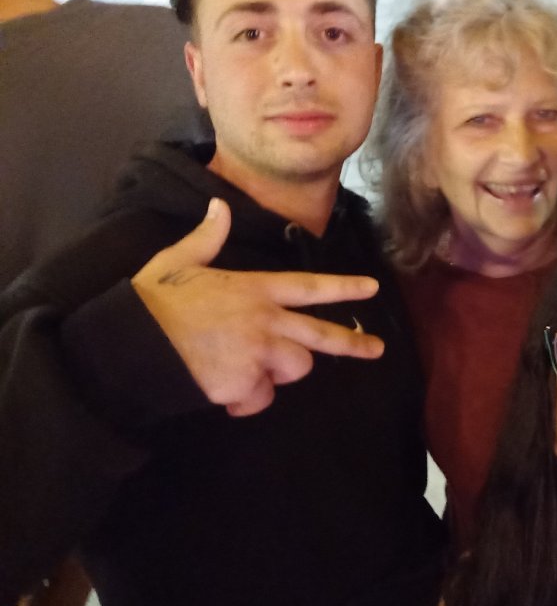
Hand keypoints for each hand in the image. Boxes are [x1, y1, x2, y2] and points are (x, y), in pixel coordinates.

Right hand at [131, 198, 384, 416]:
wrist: (132, 344)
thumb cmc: (154, 301)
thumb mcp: (180, 260)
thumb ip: (207, 238)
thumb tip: (219, 206)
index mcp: (255, 289)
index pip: (310, 287)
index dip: (344, 288)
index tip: (372, 289)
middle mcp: (266, 320)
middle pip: (321, 335)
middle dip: (353, 343)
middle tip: (376, 348)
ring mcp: (258, 353)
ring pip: (294, 369)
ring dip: (276, 373)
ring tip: (242, 367)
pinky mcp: (245, 384)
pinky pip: (260, 398)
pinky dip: (246, 399)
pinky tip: (222, 389)